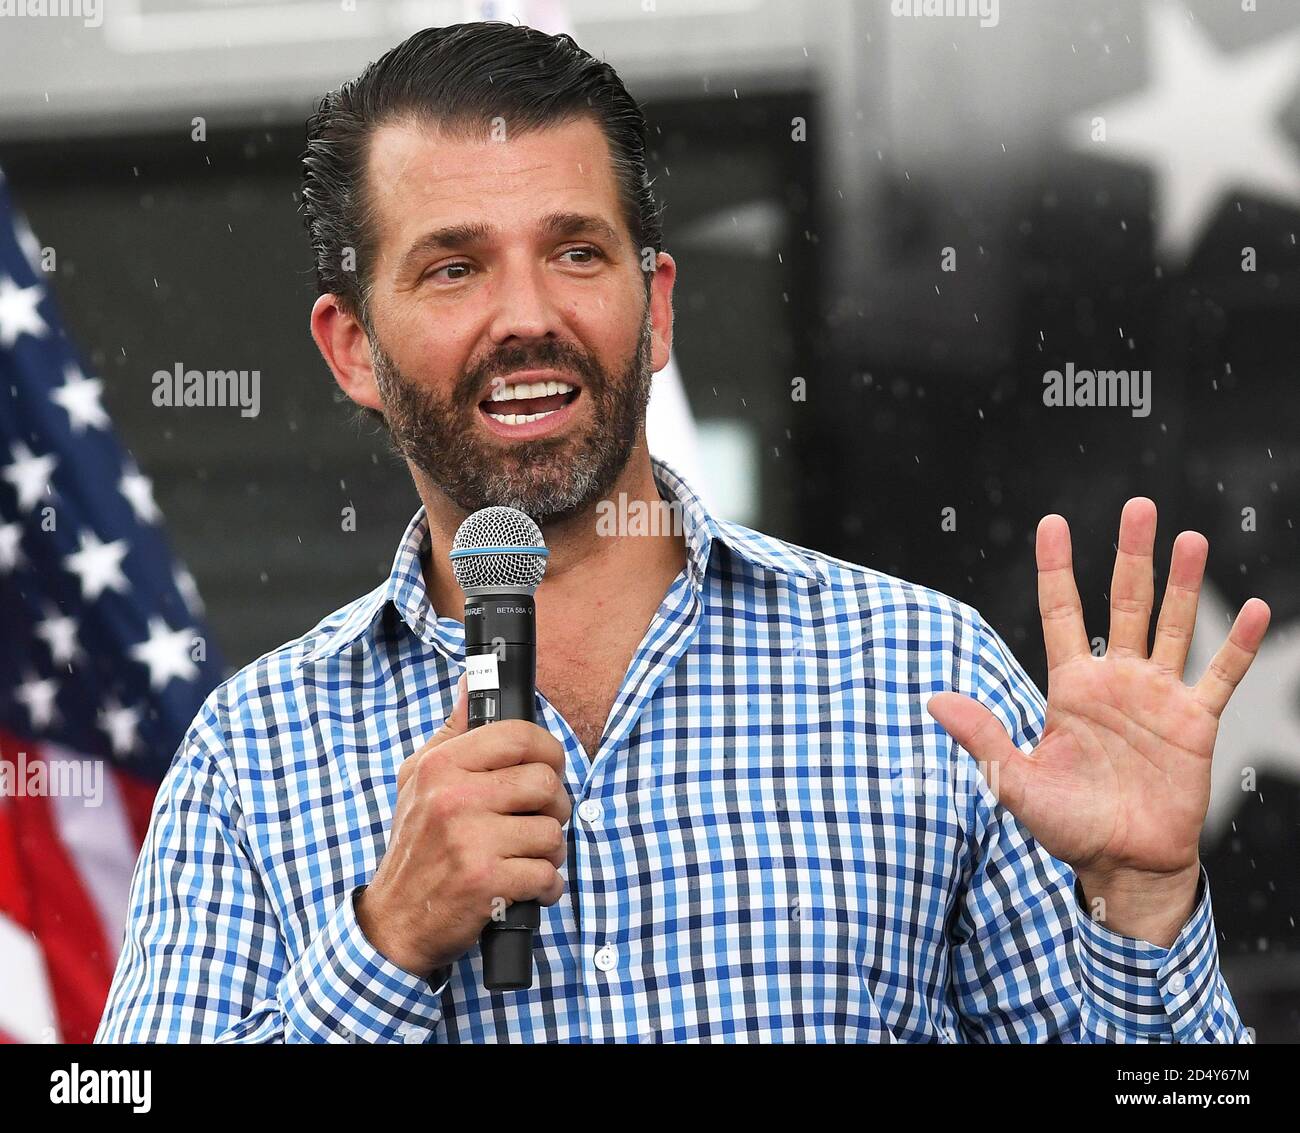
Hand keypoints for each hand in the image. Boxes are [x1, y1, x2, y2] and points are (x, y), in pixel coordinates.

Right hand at [356, 673, 571, 977]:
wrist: (395, 920)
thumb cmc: (415, 846)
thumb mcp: (419, 780)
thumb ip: (452, 732)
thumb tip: (472, 680)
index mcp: (441, 766)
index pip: (518, 735)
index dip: (548, 748)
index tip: (549, 766)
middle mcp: (454, 797)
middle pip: (545, 782)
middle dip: (555, 805)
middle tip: (540, 818)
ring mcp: (471, 840)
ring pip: (552, 831)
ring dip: (551, 850)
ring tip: (528, 856)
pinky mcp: (487, 881)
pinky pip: (547, 873)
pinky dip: (547, 886)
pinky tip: (528, 887)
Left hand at [926, 499, 1269, 945]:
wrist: (1122, 864)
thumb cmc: (1066, 825)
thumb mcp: (1015, 781)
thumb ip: (983, 738)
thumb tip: (933, 700)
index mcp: (1070, 686)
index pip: (1062, 612)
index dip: (1057, 568)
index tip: (1053, 521)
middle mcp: (1115, 681)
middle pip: (1125, 603)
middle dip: (1131, 555)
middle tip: (1138, 506)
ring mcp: (1158, 697)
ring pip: (1174, 626)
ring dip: (1184, 584)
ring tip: (1191, 539)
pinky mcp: (1195, 723)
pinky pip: (1219, 676)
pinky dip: (1238, 645)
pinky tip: (1256, 610)